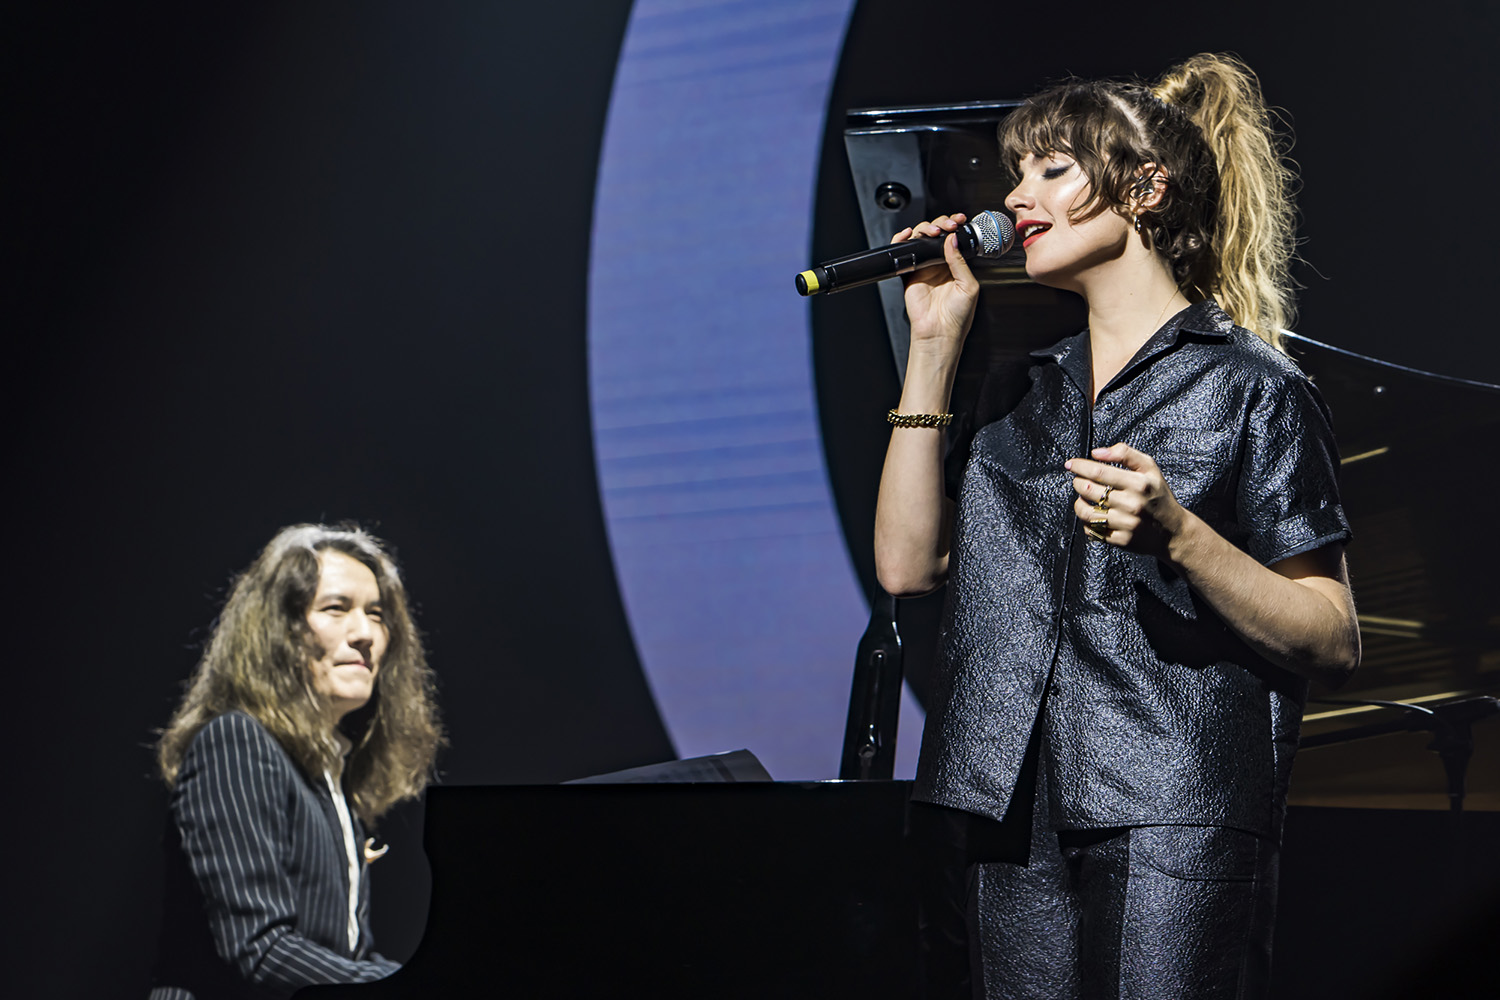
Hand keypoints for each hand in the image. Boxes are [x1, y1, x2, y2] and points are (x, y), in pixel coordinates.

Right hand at [895, 214, 979, 353]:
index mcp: (957, 265)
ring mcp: (924, 268)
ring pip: (921, 239)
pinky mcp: (909, 274)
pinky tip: (908, 234)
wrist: (940, 333)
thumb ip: (960, 261)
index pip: (954, 238)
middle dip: (942, 223)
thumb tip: (951, 240)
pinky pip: (903, 253)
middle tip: (948, 226)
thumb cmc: (957, 316)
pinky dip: (902, 240)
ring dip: (926, 228)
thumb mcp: (968, 285)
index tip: (960, 220)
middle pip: (937, 234)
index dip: (956, 226)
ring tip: (934, 232)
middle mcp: (940, 264)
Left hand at [1066, 443, 1188, 558]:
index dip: (1080, 466)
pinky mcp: (1121, 540)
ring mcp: (1126, 524)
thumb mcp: (1149, 468)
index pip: (1099, 472)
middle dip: (1078, 482)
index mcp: (1139, 484)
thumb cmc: (1157, 495)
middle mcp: (1132, 504)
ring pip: (1086, 512)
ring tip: (1083, 498)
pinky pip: (1092, 530)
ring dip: (1078, 503)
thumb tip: (1096, 453)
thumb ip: (1125, 454)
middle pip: (1088, 490)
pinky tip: (1093, 514)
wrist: (1172, 530)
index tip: (1070, 464)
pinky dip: (1086, 522)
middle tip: (1079, 481)